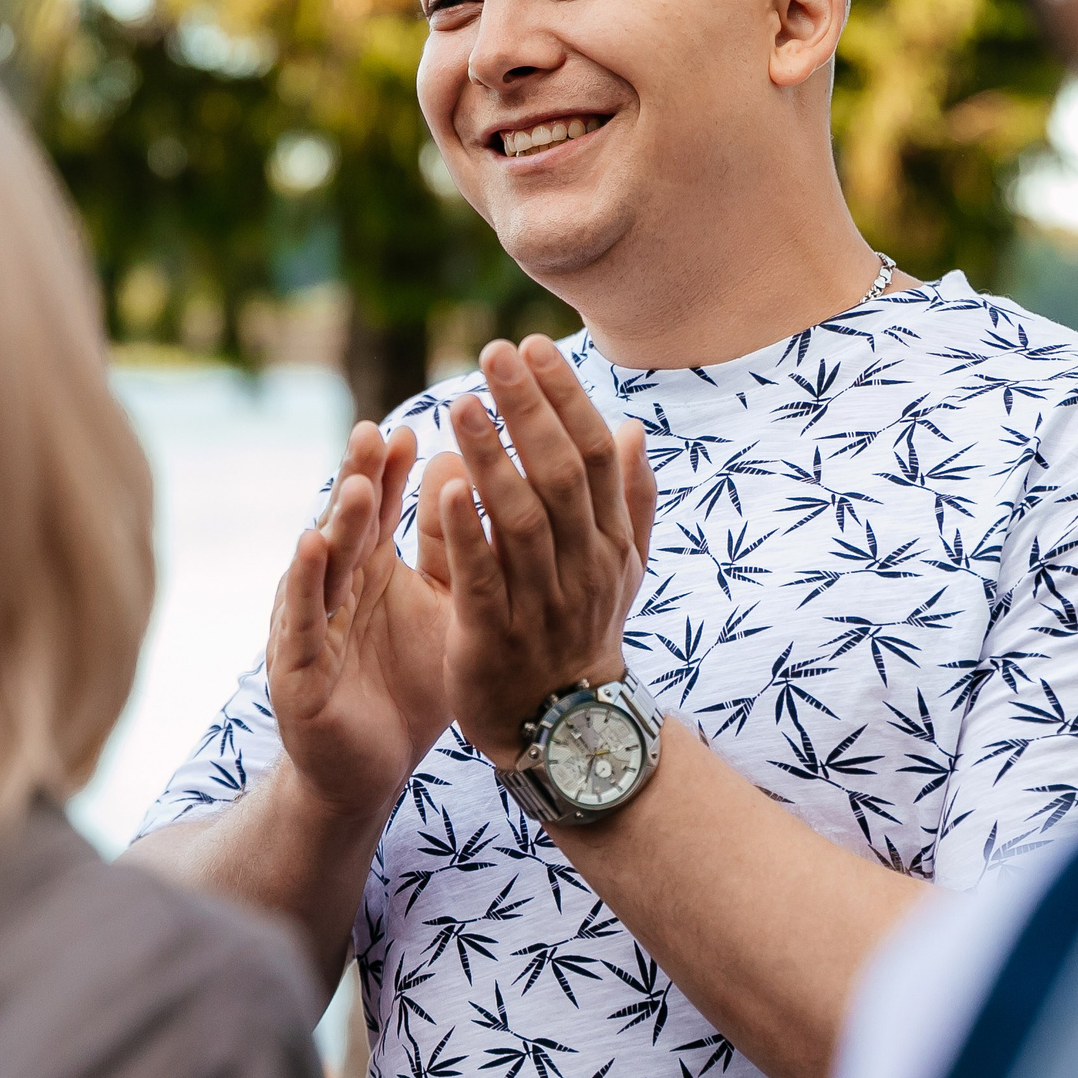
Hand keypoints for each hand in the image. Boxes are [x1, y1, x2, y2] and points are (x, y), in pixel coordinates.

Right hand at [266, 422, 452, 819]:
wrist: (371, 772)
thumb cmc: (406, 685)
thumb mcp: (440, 609)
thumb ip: (452, 548)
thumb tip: (465, 467)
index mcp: (368, 572)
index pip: (378, 510)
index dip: (389, 471)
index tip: (411, 428)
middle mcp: (333, 590)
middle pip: (345, 526)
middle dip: (358, 479)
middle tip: (373, 431)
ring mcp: (310, 626)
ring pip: (322, 567)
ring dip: (336, 524)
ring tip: (356, 484)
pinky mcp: (295, 668)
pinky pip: (302, 620)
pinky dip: (305, 583)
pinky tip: (311, 547)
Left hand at [430, 337, 655, 765]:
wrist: (566, 731)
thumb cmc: (582, 634)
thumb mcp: (619, 568)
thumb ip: (628, 500)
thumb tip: (630, 428)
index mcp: (609, 542)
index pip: (593, 454)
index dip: (564, 397)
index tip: (531, 347)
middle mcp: (584, 566)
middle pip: (560, 475)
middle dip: (528, 409)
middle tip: (493, 351)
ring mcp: (543, 603)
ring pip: (521, 520)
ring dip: (494, 456)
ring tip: (462, 403)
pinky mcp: (496, 637)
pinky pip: (485, 579)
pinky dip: (468, 533)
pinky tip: (447, 486)